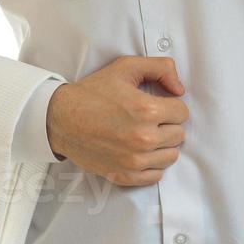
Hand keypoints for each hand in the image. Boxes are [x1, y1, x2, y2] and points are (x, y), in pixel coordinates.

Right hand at [45, 56, 189, 186]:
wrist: (61, 118)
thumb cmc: (93, 92)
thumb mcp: (126, 67)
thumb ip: (160, 68)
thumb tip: (179, 89)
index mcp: (146, 110)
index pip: (182, 112)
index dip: (171, 105)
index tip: (158, 104)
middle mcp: (143, 138)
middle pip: (179, 135)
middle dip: (168, 124)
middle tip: (150, 119)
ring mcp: (134, 161)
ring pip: (171, 156)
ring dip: (162, 145)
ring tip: (145, 134)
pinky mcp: (125, 175)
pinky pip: (156, 175)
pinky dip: (152, 164)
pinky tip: (139, 151)